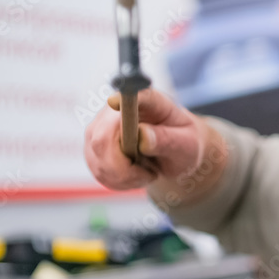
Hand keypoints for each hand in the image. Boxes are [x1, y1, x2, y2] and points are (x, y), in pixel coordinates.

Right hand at [84, 89, 223, 197]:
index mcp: (146, 102)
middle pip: (101, 139)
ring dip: (126, 177)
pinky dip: (119, 182)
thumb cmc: (183, 143)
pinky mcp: (92, 147)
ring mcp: (99, 127)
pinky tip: (134, 176)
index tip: (115, 102)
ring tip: (147, 172)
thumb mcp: (186, 144)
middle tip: (151, 174)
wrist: (175, 153)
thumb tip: (143, 135)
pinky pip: (98, 172)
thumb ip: (167, 139)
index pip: (130, 96)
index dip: (120, 98)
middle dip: (124, 168)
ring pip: (98, 160)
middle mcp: (115, 110)